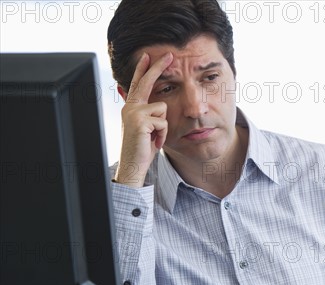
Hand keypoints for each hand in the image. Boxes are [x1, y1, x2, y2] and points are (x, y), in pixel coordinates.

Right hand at [114, 52, 173, 187]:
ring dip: (164, 126)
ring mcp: (133, 113)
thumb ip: (151, 114)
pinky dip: (162, 134)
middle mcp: (130, 107)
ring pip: (163, 108)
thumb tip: (160, 103)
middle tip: (170, 54)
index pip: (138, 84)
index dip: (144, 69)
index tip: (148, 56)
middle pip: (147, 83)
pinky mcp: (140, 121)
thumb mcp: (148, 127)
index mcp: (132, 107)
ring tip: (154, 137)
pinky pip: (163, 122)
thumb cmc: (143, 148)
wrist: (133, 165)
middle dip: (158, 67)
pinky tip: (153, 142)